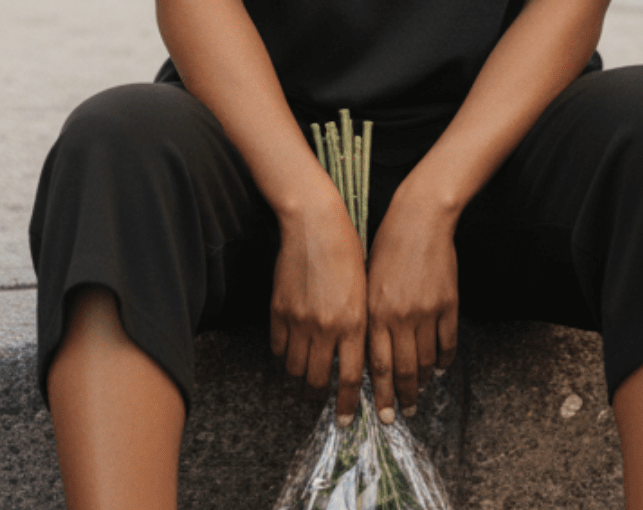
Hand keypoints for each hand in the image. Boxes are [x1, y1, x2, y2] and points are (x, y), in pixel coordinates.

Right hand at [270, 188, 367, 422]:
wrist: (315, 222)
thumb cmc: (348, 249)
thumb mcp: (364, 290)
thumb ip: (358, 325)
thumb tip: (352, 355)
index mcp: (354, 322)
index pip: (349, 379)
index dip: (347, 405)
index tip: (345, 421)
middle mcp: (327, 327)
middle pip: (317, 381)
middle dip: (320, 392)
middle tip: (322, 390)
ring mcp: (300, 320)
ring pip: (295, 368)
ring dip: (301, 372)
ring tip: (307, 366)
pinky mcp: (279, 310)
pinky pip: (278, 347)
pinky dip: (284, 351)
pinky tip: (292, 343)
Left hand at [365, 180, 458, 422]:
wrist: (419, 218)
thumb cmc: (386, 244)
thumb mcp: (367, 280)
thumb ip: (369, 314)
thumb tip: (370, 348)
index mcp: (375, 312)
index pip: (377, 365)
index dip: (380, 394)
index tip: (382, 414)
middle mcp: (400, 317)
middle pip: (402, 370)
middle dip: (402, 396)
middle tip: (403, 413)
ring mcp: (426, 312)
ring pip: (426, 360)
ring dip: (422, 381)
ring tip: (419, 392)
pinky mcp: (448, 303)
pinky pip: (447, 341)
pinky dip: (444, 359)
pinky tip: (439, 367)